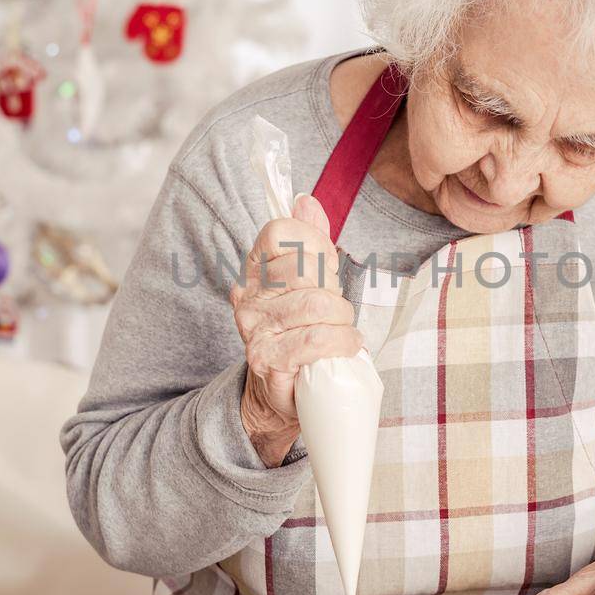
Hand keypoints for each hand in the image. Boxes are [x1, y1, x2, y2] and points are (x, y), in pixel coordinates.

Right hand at [231, 193, 362, 466]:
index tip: (326, 269)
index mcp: (255, 270)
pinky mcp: (268, 359)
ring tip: (345, 333)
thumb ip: (310, 241)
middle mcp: (248, 296)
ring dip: (344, 322)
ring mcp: (255, 329)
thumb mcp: (308, 283)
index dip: (313, 245)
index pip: (279, 232)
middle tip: (339, 311)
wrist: (281, 392)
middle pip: (305, 269)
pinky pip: (314, 340)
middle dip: (335, 291)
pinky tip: (347, 347)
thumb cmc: (300, 332)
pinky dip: (341, 343)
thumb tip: (306, 202)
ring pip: (317, 306)